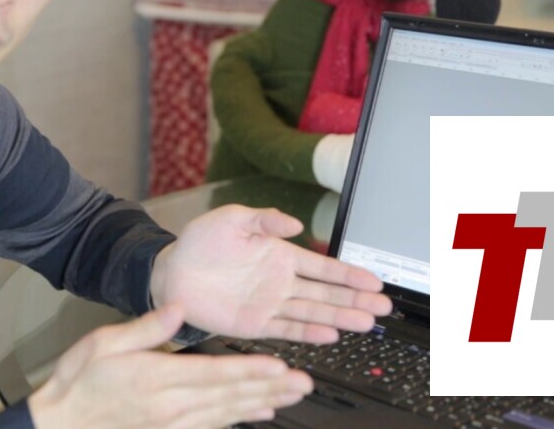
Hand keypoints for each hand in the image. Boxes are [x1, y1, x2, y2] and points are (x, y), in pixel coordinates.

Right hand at [28, 304, 311, 428]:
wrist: (62, 425)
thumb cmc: (79, 382)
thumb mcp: (102, 344)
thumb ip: (145, 328)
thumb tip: (178, 306)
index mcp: (157, 378)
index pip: (214, 375)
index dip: (250, 372)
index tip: (279, 366)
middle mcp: (172, 405)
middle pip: (230, 397)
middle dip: (270, 389)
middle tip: (303, 383)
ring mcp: (173, 424)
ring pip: (227, 414)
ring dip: (262, 404)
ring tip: (292, 397)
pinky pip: (212, 426)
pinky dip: (239, 419)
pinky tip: (259, 414)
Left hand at [150, 205, 391, 343]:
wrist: (171, 271)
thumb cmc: (200, 243)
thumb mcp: (233, 219)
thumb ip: (264, 220)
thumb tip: (294, 224)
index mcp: (279, 254)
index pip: (323, 266)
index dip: (349, 274)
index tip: (374, 280)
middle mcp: (280, 282)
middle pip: (326, 292)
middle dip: (355, 299)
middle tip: (382, 306)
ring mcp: (269, 304)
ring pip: (313, 312)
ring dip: (339, 318)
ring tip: (365, 323)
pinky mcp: (254, 324)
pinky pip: (287, 329)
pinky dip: (308, 332)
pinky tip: (329, 334)